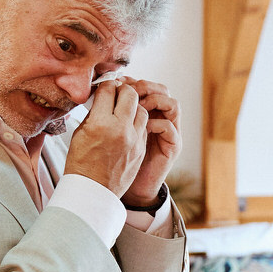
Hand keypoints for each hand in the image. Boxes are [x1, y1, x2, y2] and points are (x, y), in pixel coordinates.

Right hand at [63, 80, 148, 196]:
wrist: (93, 190)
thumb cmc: (81, 163)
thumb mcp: (80, 133)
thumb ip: (94, 113)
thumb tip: (102, 97)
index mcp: (100, 123)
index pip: (108, 90)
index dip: (106, 85)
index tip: (104, 86)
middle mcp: (120, 129)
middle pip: (130, 94)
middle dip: (123, 89)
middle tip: (116, 93)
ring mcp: (134, 139)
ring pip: (142, 109)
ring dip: (133, 105)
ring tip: (123, 110)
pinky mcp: (141, 148)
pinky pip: (144, 126)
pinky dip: (136, 121)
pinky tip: (127, 124)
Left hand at [114, 76, 181, 208]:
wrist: (129, 190)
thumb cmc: (116, 161)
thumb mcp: (112, 132)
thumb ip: (112, 114)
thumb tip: (100, 92)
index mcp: (145, 114)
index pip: (146, 88)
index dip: (132, 82)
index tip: (116, 81)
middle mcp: (160, 120)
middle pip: (162, 90)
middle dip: (144, 86)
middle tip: (128, 88)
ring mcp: (169, 134)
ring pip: (172, 104)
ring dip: (154, 100)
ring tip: (138, 105)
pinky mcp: (172, 147)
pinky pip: (169, 127)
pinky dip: (156, 122)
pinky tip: (142, 125)